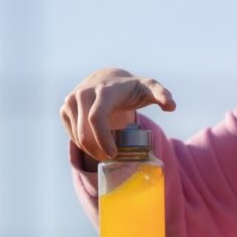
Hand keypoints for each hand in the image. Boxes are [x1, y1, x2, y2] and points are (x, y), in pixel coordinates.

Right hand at [59, 68, 175, 160]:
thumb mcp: (149, 88)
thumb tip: (171, 106)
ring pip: (77, 136)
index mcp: (104, 91)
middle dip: (97, 150)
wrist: (107, 78)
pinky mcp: (65, 108)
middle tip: (111, 158)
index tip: (113, 154)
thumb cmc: (131, 89)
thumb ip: (161, 94)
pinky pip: (71, 134)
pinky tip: (94, 143)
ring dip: (90, 150)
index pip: (96, 118)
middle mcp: (84, 94)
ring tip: (105, 152)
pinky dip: (82, 144)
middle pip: (85, 133)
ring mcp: (71, 100)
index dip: (102, 139)